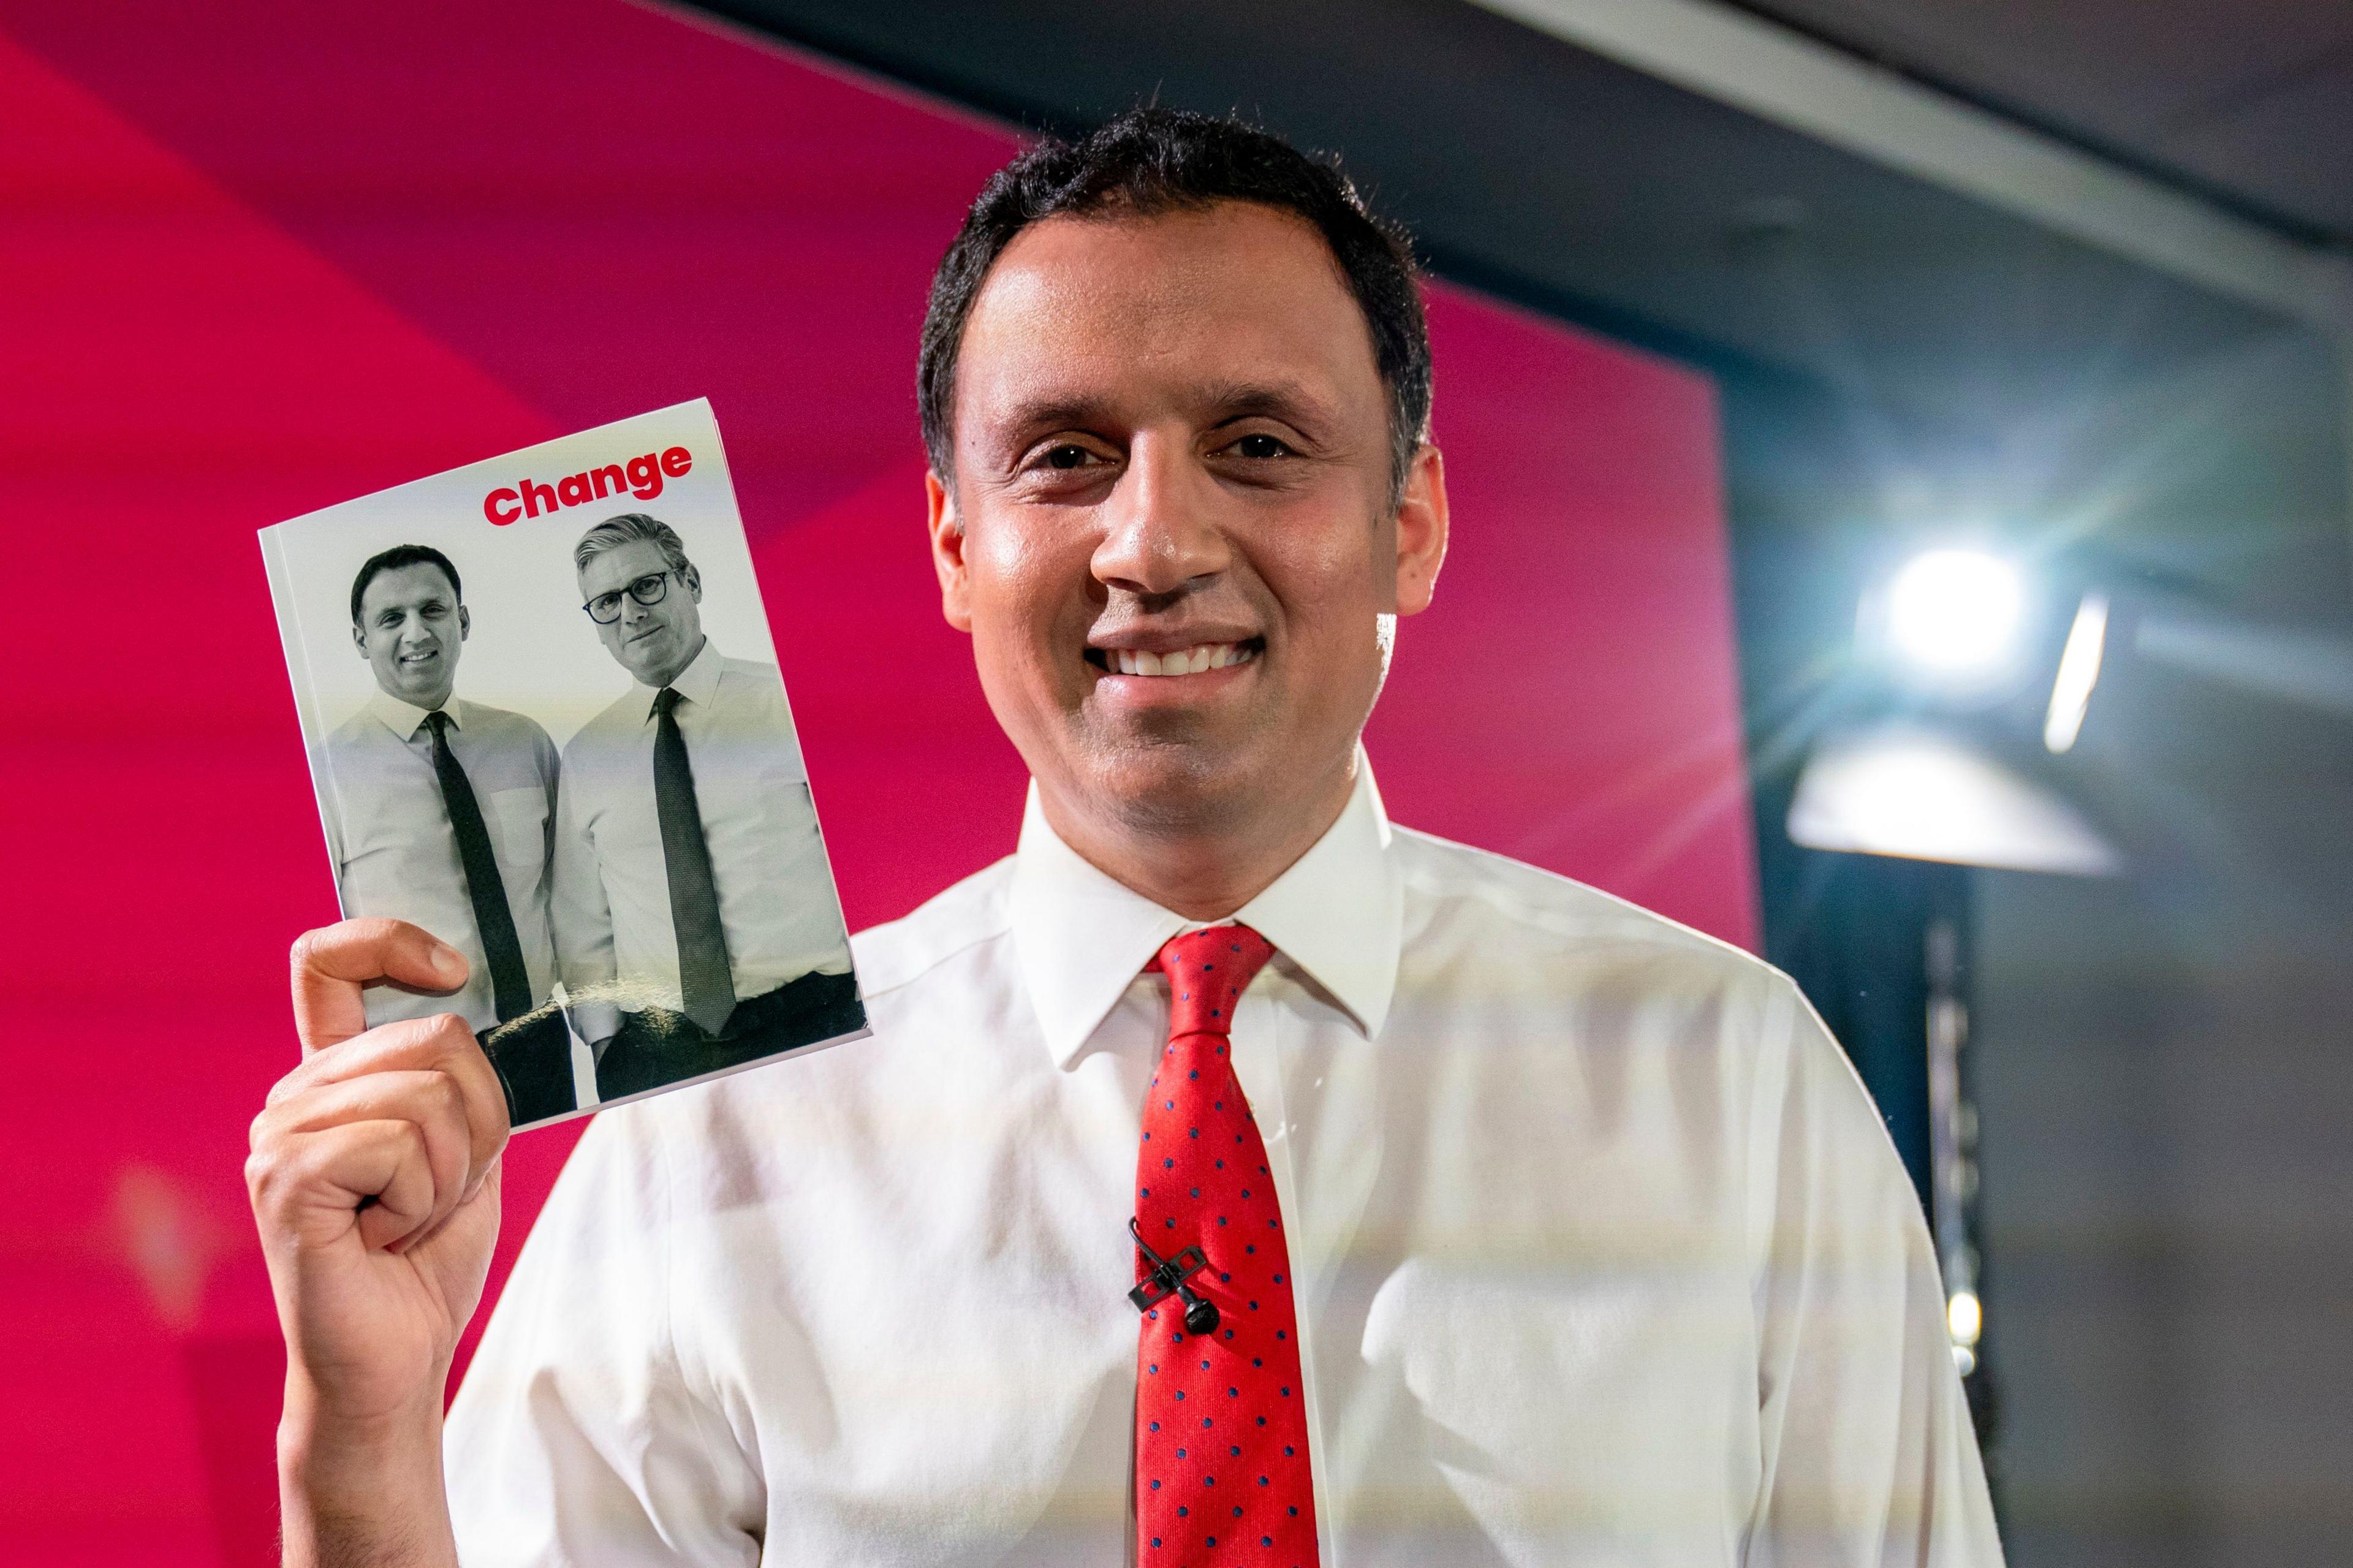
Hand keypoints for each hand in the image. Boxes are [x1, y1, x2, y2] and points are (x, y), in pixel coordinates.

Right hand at [247, 918, 505, 1565]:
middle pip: (434, 1037)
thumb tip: (473, 1004)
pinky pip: (397, 1144)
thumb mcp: (467, 1147)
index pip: (330, 961)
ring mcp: (279, 1134)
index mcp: (336, 1077)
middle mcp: (295, 1095)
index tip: (453, 972)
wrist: (396, 1357)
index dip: (390, 941)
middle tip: (442, 1189)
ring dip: (455, 1169)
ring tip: (410, 1217)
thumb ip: (458, 1079)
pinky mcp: (283, 1177)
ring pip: (426, 1094)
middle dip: (480, 1120)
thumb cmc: (428, 1258)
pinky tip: (385, 1235)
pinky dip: (423, 1197)